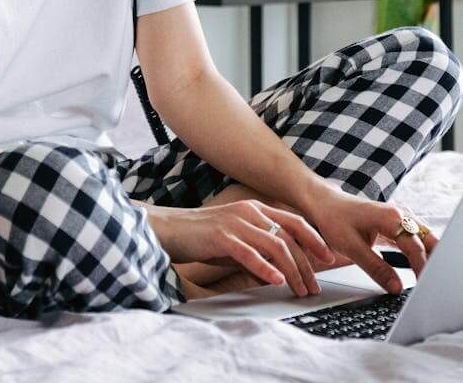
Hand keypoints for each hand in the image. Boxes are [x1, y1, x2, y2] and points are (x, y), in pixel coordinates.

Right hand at [156, 200, 335, 296]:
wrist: (170, 229)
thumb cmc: (203, 237)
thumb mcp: (237, 239)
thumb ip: (259, 247)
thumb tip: (282, 267)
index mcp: (255, 209)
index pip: (293, 221)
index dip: (314, 239)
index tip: (329, 257)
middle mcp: (248, 212)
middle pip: (288, 235)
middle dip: (306, 263)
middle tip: (314, 286)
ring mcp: (236, 222)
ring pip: (274, 245)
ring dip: (291, 270)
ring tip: (299, 289)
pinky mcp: (221, 236)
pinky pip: (249, 253)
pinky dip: (265, 268)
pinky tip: (275, 281)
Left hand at [303, 187, 436, 294]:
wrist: (323, 203)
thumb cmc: (333, 219)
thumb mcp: (351, 247)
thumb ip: (376, 268)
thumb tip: (397, 288)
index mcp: (390, 217)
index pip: (415, 247)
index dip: (422, 268)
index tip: (424, 287)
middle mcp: (399, 214)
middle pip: (426, 240)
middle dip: (433, 260)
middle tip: (431, 284)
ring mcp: (399, 217)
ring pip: (423, 237)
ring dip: (429, 256)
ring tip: (428, 279)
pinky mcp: (395, 224)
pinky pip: (415, 238)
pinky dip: (420, 252)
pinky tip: (421, 267)